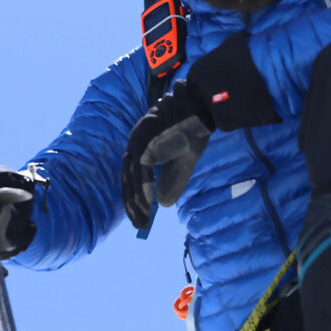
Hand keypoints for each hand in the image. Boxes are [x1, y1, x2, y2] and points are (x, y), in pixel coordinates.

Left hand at [122, 33, 281, 229]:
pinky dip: (146, 186)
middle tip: (139, 225)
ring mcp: (141, 137)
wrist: (203, 104)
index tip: (138, 218)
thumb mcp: (184, 161)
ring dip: (137, 199)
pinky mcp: (151, 138)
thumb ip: (172, 180)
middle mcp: (136, 140)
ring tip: (144, 220)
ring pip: (133, 175)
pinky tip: (150, 203)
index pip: (130, 176)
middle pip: (128, 177)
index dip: (132, 198)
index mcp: (140, 144)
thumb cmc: (192, 129)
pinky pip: (144, 167)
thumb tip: (163, 204)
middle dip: (133, 204)